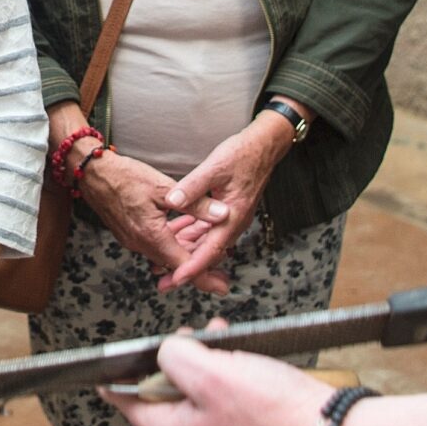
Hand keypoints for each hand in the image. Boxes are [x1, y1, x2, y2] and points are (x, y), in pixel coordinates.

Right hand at [83, 150, 231, 294]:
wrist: (93, 173)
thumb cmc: (125, 177)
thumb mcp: (164, 187)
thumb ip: (195, 204)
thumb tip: (223, 214)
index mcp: (152, 236)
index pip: (184, 266)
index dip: (205, 278)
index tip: (222, 287)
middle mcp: (141, 245)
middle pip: (176, 264)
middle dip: (200, 265)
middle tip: (223, 266)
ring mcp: (134, 241)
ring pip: (166, 254)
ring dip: (186, 250)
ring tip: (208, 240)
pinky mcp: (130, 234)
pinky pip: (156, 244)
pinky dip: (172, 240)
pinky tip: (185, 225)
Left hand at [104, 333, 331, 425]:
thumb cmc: (272, 409)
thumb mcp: (212, 372)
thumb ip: (175, 357)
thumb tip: (166, 352)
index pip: (128, 401)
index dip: (122, 371)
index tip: (117, 353)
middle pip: (165, 392)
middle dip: (178, 357)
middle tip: (195, 333)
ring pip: (197, 392)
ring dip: (207, 361)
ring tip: (225, 337)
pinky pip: (222, 400)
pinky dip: (227, 375)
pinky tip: (244, 356)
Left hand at [155, 111, 293, 290]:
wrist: (263, 146)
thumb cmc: (243, 154)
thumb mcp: (215, 167)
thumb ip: (193, 187)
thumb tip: (174, 201)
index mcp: (232, 217)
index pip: (210, 251)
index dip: (191, 267)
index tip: (176, 279)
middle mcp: (233, 223)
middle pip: (207, 254)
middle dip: (185, 268)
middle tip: (163, 279)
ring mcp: (231, 218)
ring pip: (207, 244)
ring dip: (187, 252)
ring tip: (164, 263)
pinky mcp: (227, 212)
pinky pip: (208, 231)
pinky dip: (193, 236)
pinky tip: (178, 236)